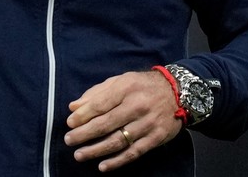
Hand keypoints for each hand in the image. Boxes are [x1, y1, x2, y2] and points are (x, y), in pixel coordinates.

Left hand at [64, 70, 183, 171]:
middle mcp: (137, 106)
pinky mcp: (156, 138)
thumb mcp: (121, 81)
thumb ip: (97, 93)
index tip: (69, 123)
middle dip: (85, 134)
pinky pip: (134, 152)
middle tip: (69, 140)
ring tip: (80, 155)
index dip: (83, 115)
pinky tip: (103, 166)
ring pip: (118, 140)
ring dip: (96, 150)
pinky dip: (118, 161)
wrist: (178, 92)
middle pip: (106, 124)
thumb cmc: (143, 86)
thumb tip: (74, 107)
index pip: (100, 104)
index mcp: (126, 88)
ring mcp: (148, 123)